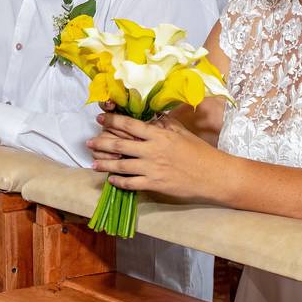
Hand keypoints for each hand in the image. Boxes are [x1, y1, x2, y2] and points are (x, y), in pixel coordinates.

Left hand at [87, 113, 224, 199]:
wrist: (212, 174)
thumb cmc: (199, 151)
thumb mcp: (181, 131)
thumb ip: (164, 124)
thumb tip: (150, 117)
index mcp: (158, 134)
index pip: (130, 125)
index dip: (112, 121)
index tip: (101, 119)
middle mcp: (152, 150)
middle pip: (120, 145)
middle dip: (101, 142)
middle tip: (88, 141)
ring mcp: (152, 169)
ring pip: (121, 166)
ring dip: (104, 164)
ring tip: (93, 163)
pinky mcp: (154, 185)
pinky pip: (131, 183)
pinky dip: (119, 182)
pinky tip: (111, 180)